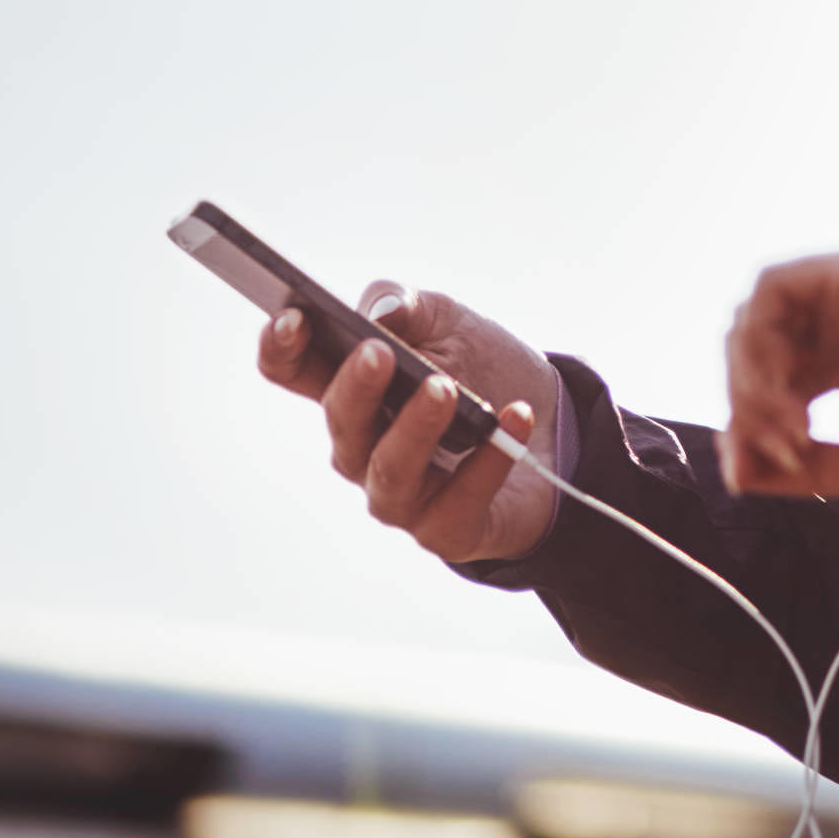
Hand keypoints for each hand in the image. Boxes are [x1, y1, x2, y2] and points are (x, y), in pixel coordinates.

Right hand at [255, 282, 561, 563]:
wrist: (557, 424)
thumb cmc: (484, 370)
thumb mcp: (450, 322)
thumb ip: (410, 307)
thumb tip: (382, 310)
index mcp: (352, 391)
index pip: (294, 373)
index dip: (281, 349)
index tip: (294, 318)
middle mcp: (364, 449)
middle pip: (342, 423)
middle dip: (356, 388)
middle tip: (380, 352)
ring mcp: (402, 496)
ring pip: (391, 470)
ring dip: (415, 428)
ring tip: (444, 389)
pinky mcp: (449, 530)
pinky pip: (459, 503)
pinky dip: (490, 461)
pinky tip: (515, 417)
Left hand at [724, 250, 838, 501]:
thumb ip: (808, 467)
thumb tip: (737, 476)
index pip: (781, 388)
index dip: (752, 430)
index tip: (755, 472)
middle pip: (761, 353)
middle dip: (747, 405)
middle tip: (778, 449)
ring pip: (759, 316)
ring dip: (748, 370)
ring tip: (781, 418)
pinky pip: (775, 284)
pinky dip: (760, 332)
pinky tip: (778, 379)